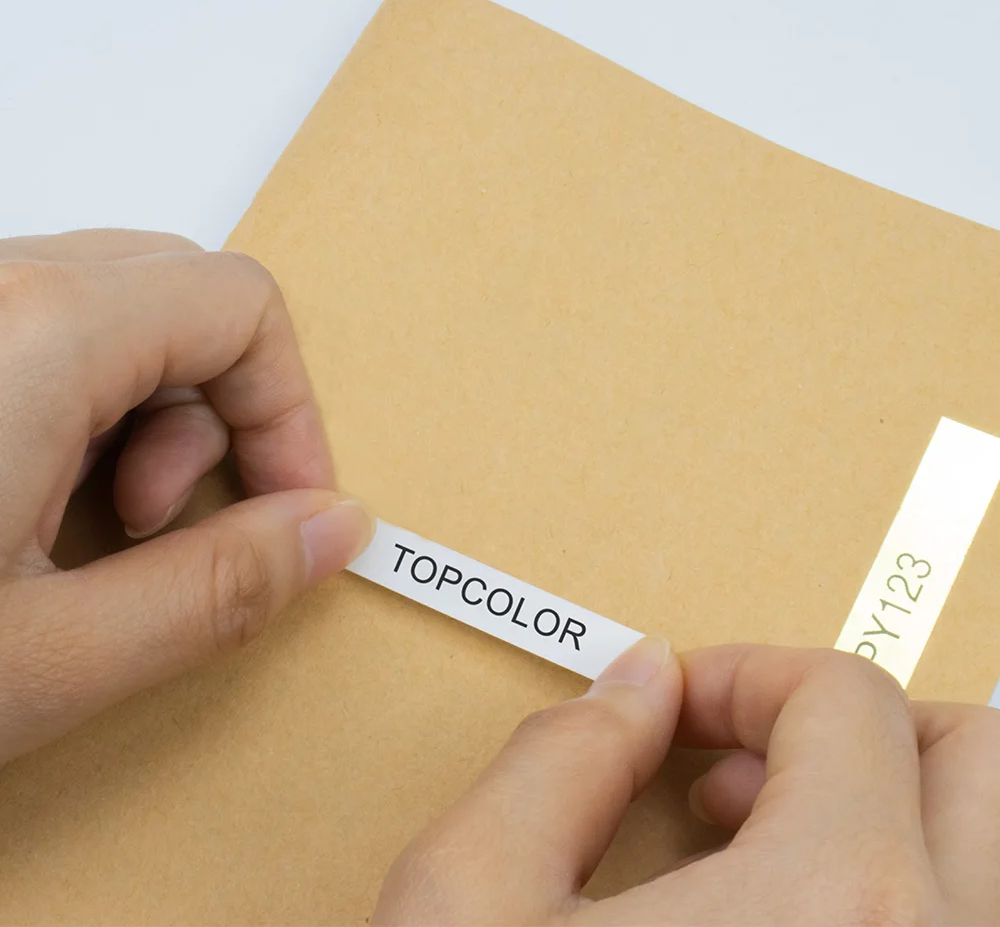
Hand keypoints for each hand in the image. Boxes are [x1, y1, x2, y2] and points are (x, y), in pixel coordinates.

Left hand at [0, 230, 370, 761]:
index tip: (289, 507)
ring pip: (114, 312)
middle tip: (177, 519)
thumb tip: (330, 534)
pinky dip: (79, 408)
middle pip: (182, 297)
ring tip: (100, 522)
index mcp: (32, 332)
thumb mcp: (46, 657)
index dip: (293, 413)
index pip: (241, 306)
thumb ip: (215, 589)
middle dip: (219, 412)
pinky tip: (30, 502)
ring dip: (145, 415)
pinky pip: (45, 332)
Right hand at [374, 640, 999, 924]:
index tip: (675, 712)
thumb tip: (642, 679)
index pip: (847, 701)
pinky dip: (907, 902)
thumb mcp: (468, 909)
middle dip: (851, 729)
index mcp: (840, 908)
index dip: (747, 672)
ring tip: (771, 856)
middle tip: (738, 774)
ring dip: (897, 815)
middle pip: (977, 759)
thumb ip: (560, 758)